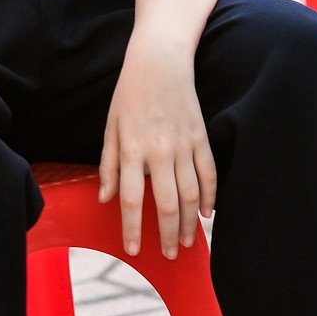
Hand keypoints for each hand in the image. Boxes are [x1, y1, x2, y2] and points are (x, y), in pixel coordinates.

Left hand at [98, 40, 216, 259]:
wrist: (159, 60)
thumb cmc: (130, 93)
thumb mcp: (111, 126)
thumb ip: (109, 164)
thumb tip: (106, 199)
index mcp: (132, 148)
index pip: (132, 198)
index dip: (132, 227)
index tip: (134, 249)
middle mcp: (159, 150)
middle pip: (167, 203)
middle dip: (167, 234)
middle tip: (168, 254)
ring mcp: (183, 144)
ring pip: (191, 194)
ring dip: (189, 223)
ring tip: (186, 243)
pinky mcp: (200, 136)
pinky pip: (209, 173)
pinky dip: (210, 196)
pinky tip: (206, 215)